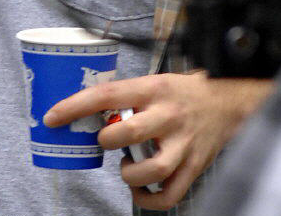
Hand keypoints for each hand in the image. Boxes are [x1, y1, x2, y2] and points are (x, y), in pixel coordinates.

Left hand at [43, 72, 271, 209]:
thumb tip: (84, 108)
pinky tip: (141, 190)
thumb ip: (127, 96)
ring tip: (127, 166)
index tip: (53, 118)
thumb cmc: (182, 91)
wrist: (228, 100)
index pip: (107, 95)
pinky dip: (150, 200)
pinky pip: (170, 195)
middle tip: (105, 140)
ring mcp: (183, 143)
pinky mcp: (195, 166)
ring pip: (153, 170)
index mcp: (152, 89)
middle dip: (107, 140)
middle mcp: (167, 115)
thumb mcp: (154, 81)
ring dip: (130, 174)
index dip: (76, 107)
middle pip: (129, 132)